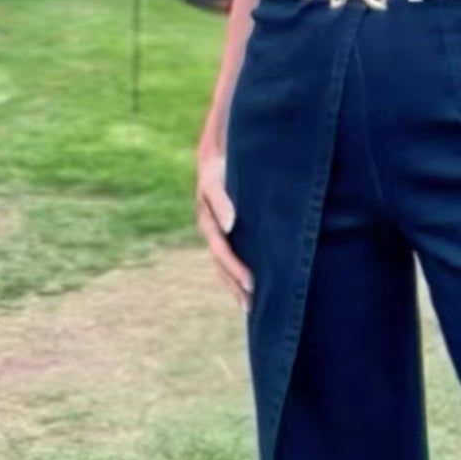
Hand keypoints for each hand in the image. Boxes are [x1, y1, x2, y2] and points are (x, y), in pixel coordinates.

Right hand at [196, 148, 252, 311]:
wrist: (217, 154)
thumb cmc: (217, 166)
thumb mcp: (214, 180)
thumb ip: (220, 201)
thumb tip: (229, 226)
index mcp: (208, 223)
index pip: (222, 253)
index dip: (235, 269)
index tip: (251, 284)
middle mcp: (213, 231)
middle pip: (221, 266)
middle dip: (235, 285)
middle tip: (251, 305)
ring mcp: (219, 232)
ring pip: (224, 265)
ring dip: (234, 284)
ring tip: (249, 305)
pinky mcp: (229, 229)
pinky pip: (231, 255)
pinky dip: (237, 272)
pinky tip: (249, 284)